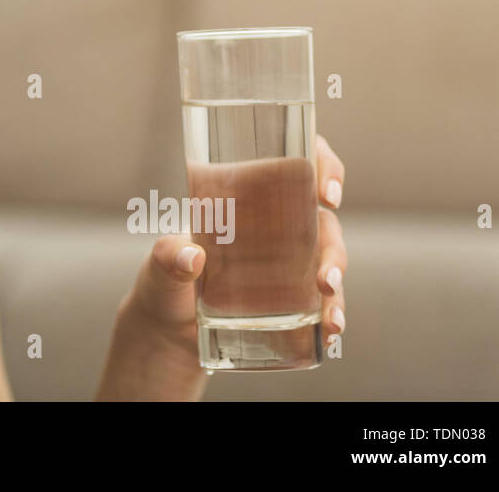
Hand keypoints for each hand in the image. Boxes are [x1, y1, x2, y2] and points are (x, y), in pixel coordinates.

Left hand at [102, 135, 348, 397]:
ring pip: (329, 261)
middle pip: (322, 220)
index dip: (322, 167)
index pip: (294, 167)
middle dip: (333, 246)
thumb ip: (168, 257)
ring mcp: (288, 264)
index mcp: (246, 201)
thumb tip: (191, 257)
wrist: (166, 332)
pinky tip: (331, 330)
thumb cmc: (165, 282)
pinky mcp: (292, 299)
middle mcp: (274, 228)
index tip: (327, 193)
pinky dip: (333, 314)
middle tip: (325, 277)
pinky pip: (324, 301)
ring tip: (330, 316)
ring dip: (336, 284)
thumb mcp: (161, 266)